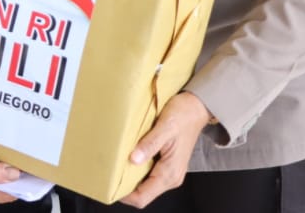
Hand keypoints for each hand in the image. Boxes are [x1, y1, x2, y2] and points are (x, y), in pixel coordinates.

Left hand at [119, 92, 212, 207]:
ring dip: (130, 178)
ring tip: (116, 164)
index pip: (143, 197)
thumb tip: (133, 159)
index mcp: (170, 172)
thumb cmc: (184, 115)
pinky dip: (136, 170)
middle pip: (142, 194)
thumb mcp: (165, 126)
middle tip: (108, 173)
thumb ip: (150, 144)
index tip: (108, 185)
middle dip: (124, 187)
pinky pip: (148, 175)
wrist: (196, 108)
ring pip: (145, 186)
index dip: (124, 195)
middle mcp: (171, 177)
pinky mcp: (167, 166)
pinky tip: (128, 158)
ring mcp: (169, 172)